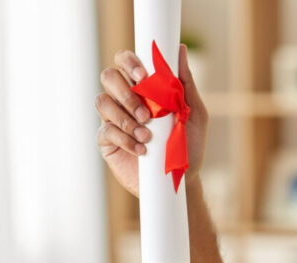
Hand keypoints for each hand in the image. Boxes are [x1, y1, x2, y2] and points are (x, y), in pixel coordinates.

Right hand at [95, 45, 208, 196]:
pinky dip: (125, 139)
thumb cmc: (188, 144)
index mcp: (144, 87)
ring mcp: (113, 118)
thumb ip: (185, 82)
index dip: (129, 62)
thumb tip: (179, 49)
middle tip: (147, 113)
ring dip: (125, 118)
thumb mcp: (194, 113)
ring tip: (147, 136)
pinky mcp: (107, 140)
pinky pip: (106, 130)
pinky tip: (142, 150)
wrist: (180, 179)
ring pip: (102, 102)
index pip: (126, 61)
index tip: (143, 75)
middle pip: (108, 76)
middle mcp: (125, 98)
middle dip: (126, 93)